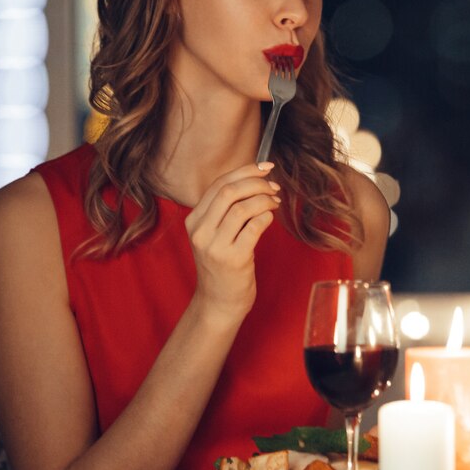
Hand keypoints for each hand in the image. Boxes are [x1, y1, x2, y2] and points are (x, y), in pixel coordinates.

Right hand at [185, 162, 280, 321]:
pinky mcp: (233, 259)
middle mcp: (200, 231)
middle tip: (274, 187)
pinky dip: (266, 217)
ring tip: (275, 203)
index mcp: (194, 220)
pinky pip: (254, 227)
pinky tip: (270, 218)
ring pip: (243, 207)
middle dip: (257, 183)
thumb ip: (226, 209)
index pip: (218, 184)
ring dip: (265, 200)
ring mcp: (215, 246)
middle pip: (229, 192)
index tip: (266, 167)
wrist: (219, 301)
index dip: (245, 171)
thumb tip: (257, 178)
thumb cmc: (223, 264)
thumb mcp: (216, 234)